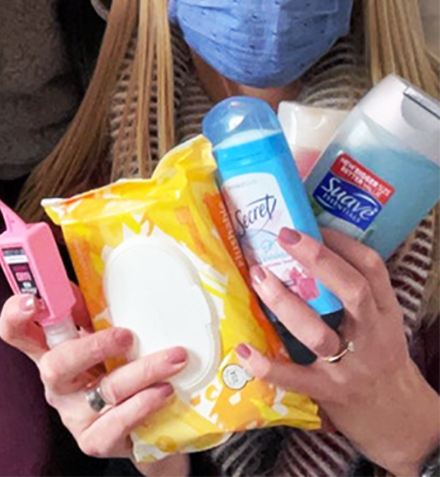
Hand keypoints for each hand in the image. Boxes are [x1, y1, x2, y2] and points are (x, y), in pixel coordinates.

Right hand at [0, 293, 189, 462]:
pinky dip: (144, 405)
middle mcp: (54, 383)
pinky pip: (117, 424)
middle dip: (92, 347)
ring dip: (142, 371)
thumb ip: (90, 306)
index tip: (34, 299)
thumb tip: (87, 265)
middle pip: (54, 365)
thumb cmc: (117, 366)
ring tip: (173, 359)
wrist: (145, 425)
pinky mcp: (95, 441)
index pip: (14, 331)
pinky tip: (164, 391)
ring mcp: (73, 414)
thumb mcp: (101, 331)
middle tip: (127, 335)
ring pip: (102, 392)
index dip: (15, 314)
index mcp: (48, 349)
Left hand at [237, 228, 439, 476]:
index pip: (371, 269)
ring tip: (258, 276)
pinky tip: (244, 349)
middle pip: (353, 291)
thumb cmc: (378, 361)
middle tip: (283, 234)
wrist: (402, 424)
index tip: (309, 221)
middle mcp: (371, 336)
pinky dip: (269, 366)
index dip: (341, 241)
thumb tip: (303, 245)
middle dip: (318, 260)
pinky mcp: (329, 393)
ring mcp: (349, 366)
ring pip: (319, 333)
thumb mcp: (377, 324)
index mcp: (384, 313)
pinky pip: (297, 379)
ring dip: (285, 303)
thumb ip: (351, 293)